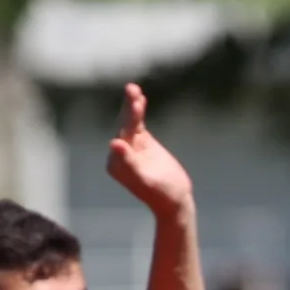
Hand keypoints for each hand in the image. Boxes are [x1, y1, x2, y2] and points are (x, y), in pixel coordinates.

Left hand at [105, 84, 192, 214]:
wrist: (175, 201)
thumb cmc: (161, 195)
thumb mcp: (145, 179)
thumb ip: (129, 162)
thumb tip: (114, 144)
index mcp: (116, 164)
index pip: (122, 137)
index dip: (129, 120)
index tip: (136, 106)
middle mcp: (119, 154)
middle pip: (124, 126)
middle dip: (129, 108)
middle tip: (132, 89)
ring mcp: (131, 147)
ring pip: (130, 122)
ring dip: (132, 105)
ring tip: (133, 88)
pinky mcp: (141, 143)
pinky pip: (138, 124)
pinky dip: (138, 112)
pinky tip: (139, 98)